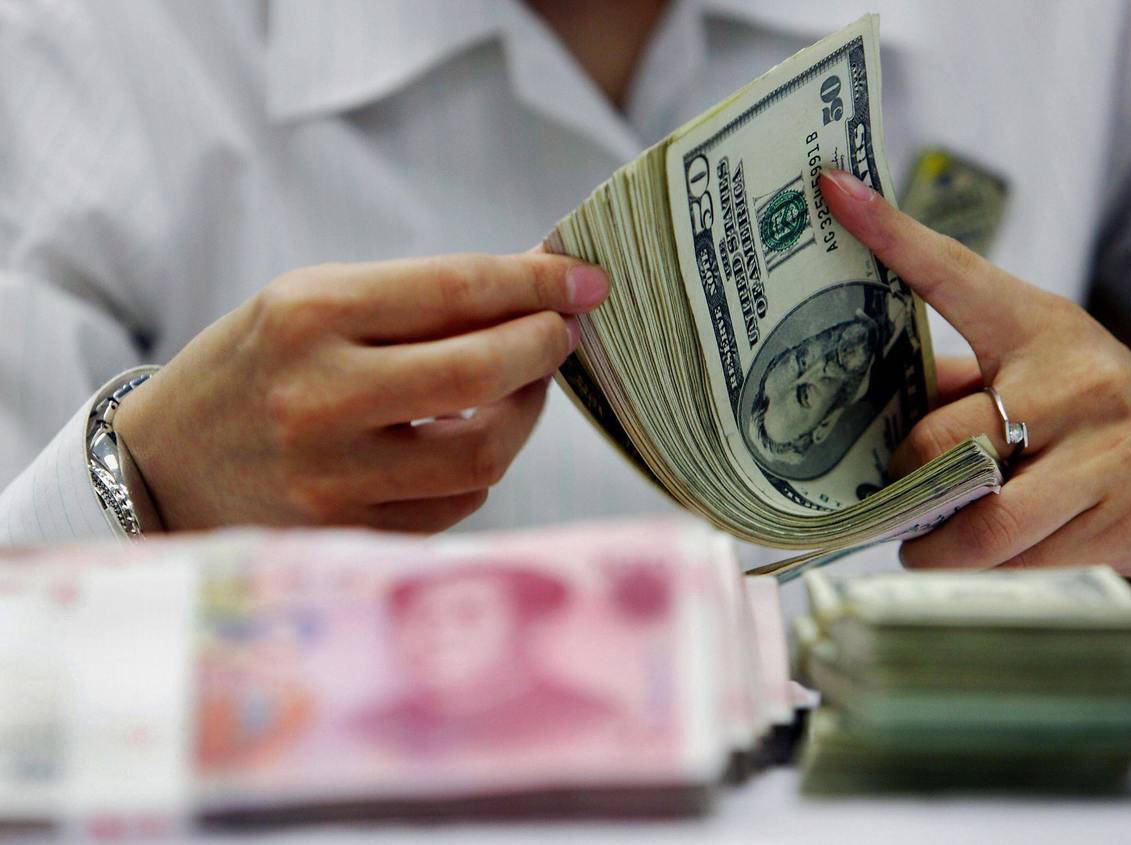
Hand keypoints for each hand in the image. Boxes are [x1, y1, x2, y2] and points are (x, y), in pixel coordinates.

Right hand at [113, 253, 608, 532]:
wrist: (164, 466)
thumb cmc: (254, 367)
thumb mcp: (315, 302)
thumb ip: (421, 296)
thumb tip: (537, 283)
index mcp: (310, 316)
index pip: (456, 289)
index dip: (537, 282)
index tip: (587, 281)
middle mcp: (320, 398)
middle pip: (480, 374)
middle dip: (543, 348)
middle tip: (561, 333)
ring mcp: (332, 478)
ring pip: (483, 454)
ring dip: (524, 413)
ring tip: (520, 384)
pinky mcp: (347, 534)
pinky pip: (457, 502)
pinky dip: (480, 465)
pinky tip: (470, 435)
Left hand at [821, 169, 1130, 592]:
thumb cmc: (1110, 430)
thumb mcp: (1052, 381)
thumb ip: (970, 384)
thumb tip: (877, 405)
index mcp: (1041, 327)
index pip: (954, 273)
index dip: (890, 234)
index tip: (834, 190)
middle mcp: (1069, 375)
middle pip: (937, 435)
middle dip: (905, 479)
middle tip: (898, 491)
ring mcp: (1099, 443)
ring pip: (973, 509)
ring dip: (934, 539)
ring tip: (925, 537)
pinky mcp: (1116, 511)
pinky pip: (1012, 552)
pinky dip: (982, 562)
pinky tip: (994, 549)